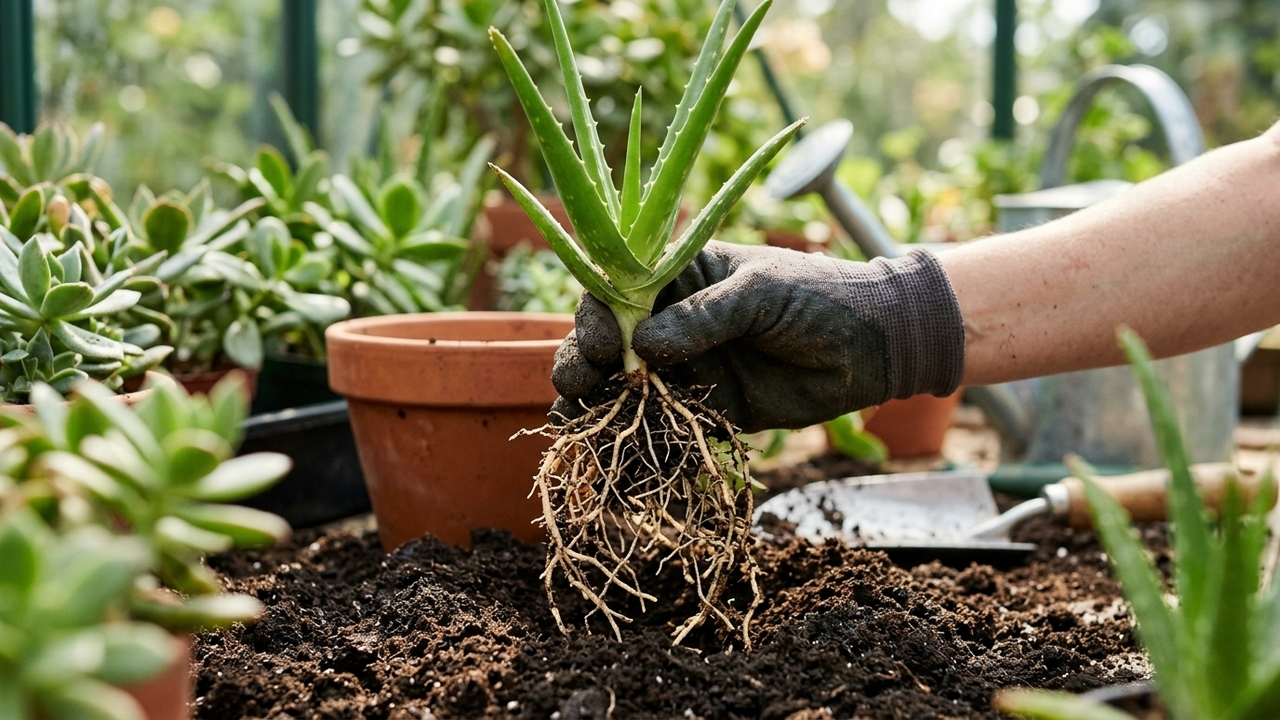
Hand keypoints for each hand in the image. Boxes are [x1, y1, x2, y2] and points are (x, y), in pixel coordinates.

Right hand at [551, 241, 965, 432]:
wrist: (874, 347)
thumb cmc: (819, 297)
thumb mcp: (760, 293)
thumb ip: (704, 318)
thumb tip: (642, 346)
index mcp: (680, 277)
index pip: (617, 293)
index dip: (597, 319)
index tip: (601, 346)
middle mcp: (674, 321)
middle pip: (608, 342)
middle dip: (584, 363)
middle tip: (581, 387)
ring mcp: (688, 367)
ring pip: (624, 387)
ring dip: (596, 405)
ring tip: (577, 425)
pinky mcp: (709, 409)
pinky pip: (663, 425)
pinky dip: (635, 442)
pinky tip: (612, 458)